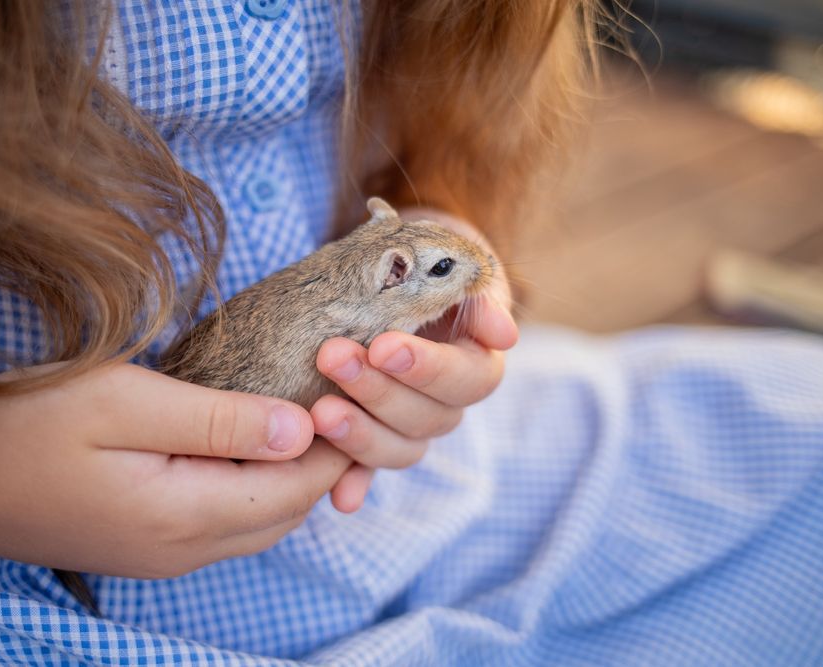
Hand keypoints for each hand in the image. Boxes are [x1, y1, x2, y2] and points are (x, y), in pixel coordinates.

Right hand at [0, 363, 350, 577]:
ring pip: (259, 517)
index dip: (338, 440)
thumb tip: (303, 431)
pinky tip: (250, 443)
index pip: (298, 486)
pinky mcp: (142, 543)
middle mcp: (185, 550)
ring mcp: (162, 554)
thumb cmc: (19, 428)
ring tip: (307, 412)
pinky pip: (225, 519)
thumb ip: (217, 421)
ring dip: (292, 473)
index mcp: (187, 517)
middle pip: (286, 508)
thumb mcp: (121, 405)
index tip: (358, 386)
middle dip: (326, 460)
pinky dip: (255, 483)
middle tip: (341, 394)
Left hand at [313, 208, 517, 511]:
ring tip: (319, 410)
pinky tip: (341, 497)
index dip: (427, 369)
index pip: (466, 380)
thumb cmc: (428, 265)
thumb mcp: (458, 264)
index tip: (383, 346)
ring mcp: (409, 429)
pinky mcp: (372, 440)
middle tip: (332, 357)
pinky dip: (355, 486)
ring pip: (399, 450)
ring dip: (360, 435)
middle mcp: (446, 405)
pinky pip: (367, 473)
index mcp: (475, 365)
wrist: (392, 271)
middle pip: (427, 419)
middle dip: (378, 390)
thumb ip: (480, 295)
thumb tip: (504, 336)